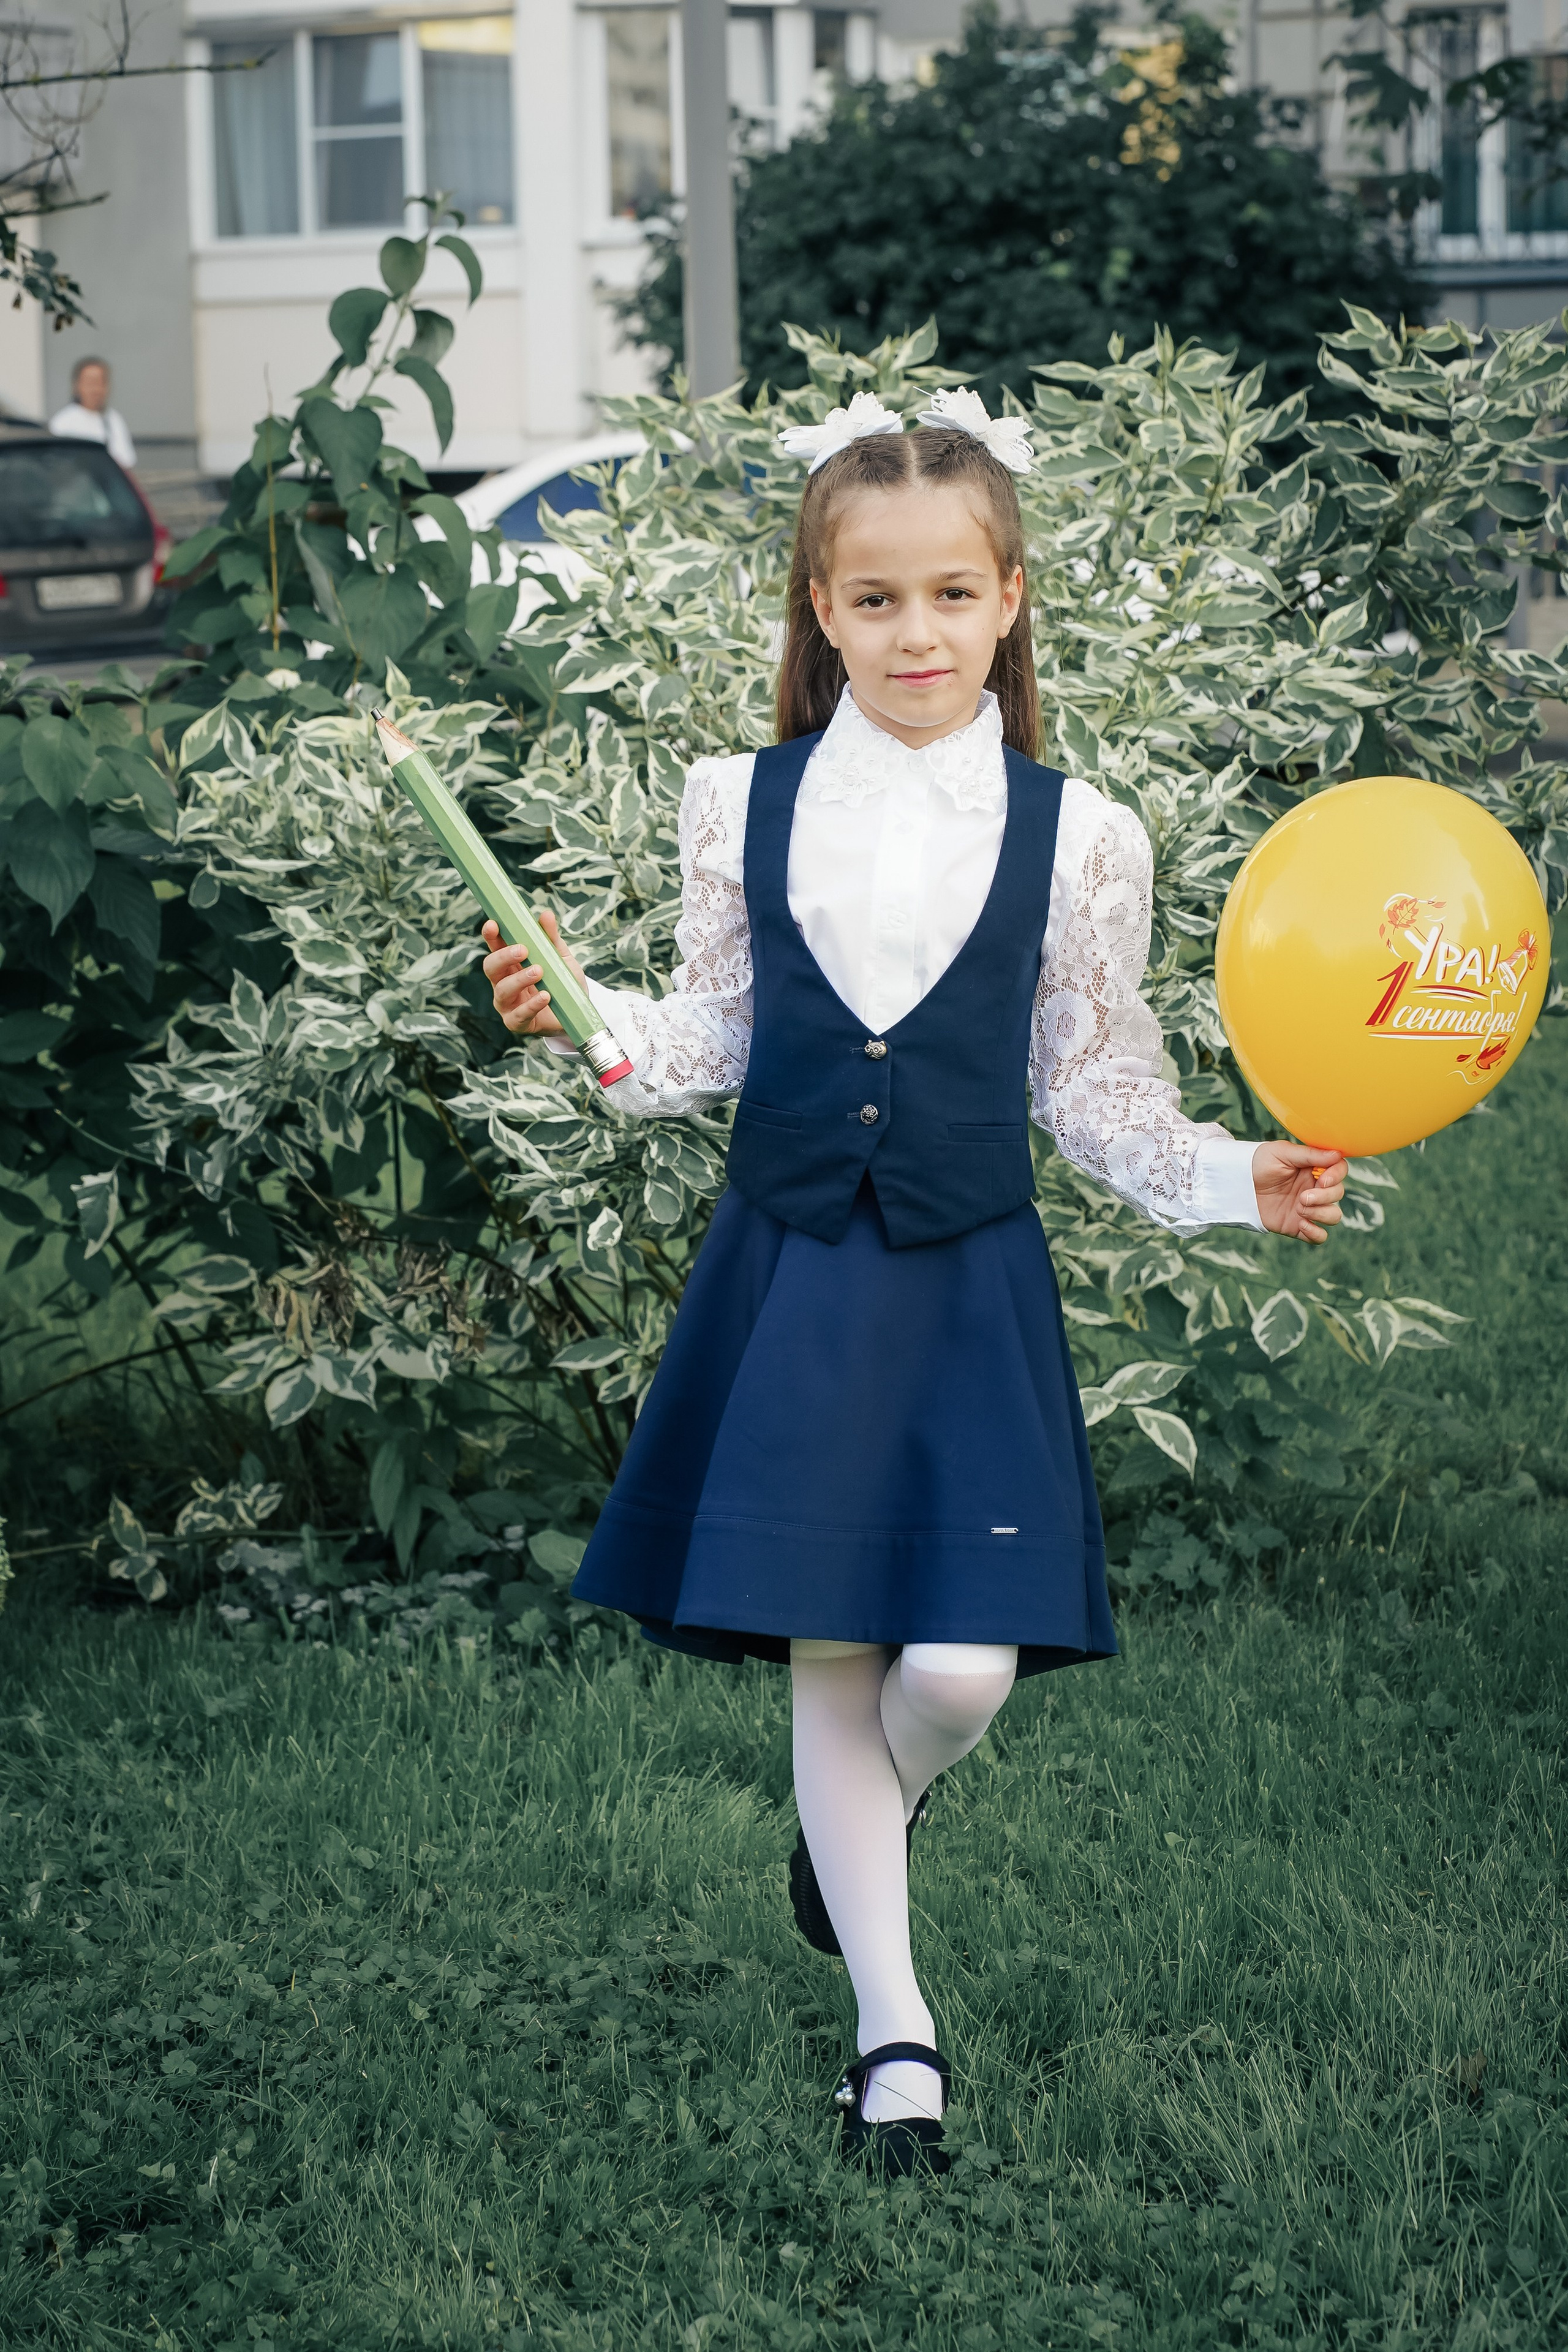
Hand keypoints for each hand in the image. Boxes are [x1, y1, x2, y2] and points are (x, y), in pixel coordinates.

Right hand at [481, 913, 586, 1037]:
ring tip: (539, 971)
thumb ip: (551, 938)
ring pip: (502, 990)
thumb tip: (545, 914)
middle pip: (491, 967)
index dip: (491, 936)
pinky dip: (532, 1005)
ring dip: (519, 979)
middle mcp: (503, 982)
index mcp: (510, 964)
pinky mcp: (517, 1023)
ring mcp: (508, 1004)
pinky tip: (545, 996)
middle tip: (523, 949)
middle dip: (504, 956)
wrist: (576, 1013)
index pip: (495, 947)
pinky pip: (519, 1014)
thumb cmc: (563, 983)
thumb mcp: (560, 957)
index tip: (493, 924)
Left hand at [1251, 1141, 1347, 1242]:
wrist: (1236, 1185)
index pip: (1340, 1170)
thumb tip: (1337, 1154)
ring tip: (1299, 1208)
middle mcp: (1314, 1188)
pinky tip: (1301, 1225)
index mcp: (1313, 1168)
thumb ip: (1310, 1154)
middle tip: (1303, 1197)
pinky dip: (1316, 1233)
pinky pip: (1320, 1236)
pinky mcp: (1297, 1226)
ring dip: (1322, 1213)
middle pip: (1338, 1194)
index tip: (1322, 1180)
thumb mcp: (1282, 1153)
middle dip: (1325, 1197)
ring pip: (1334, 1216)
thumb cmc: (1258, 1163)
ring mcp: (1307, 1208)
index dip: (1337, 1176)